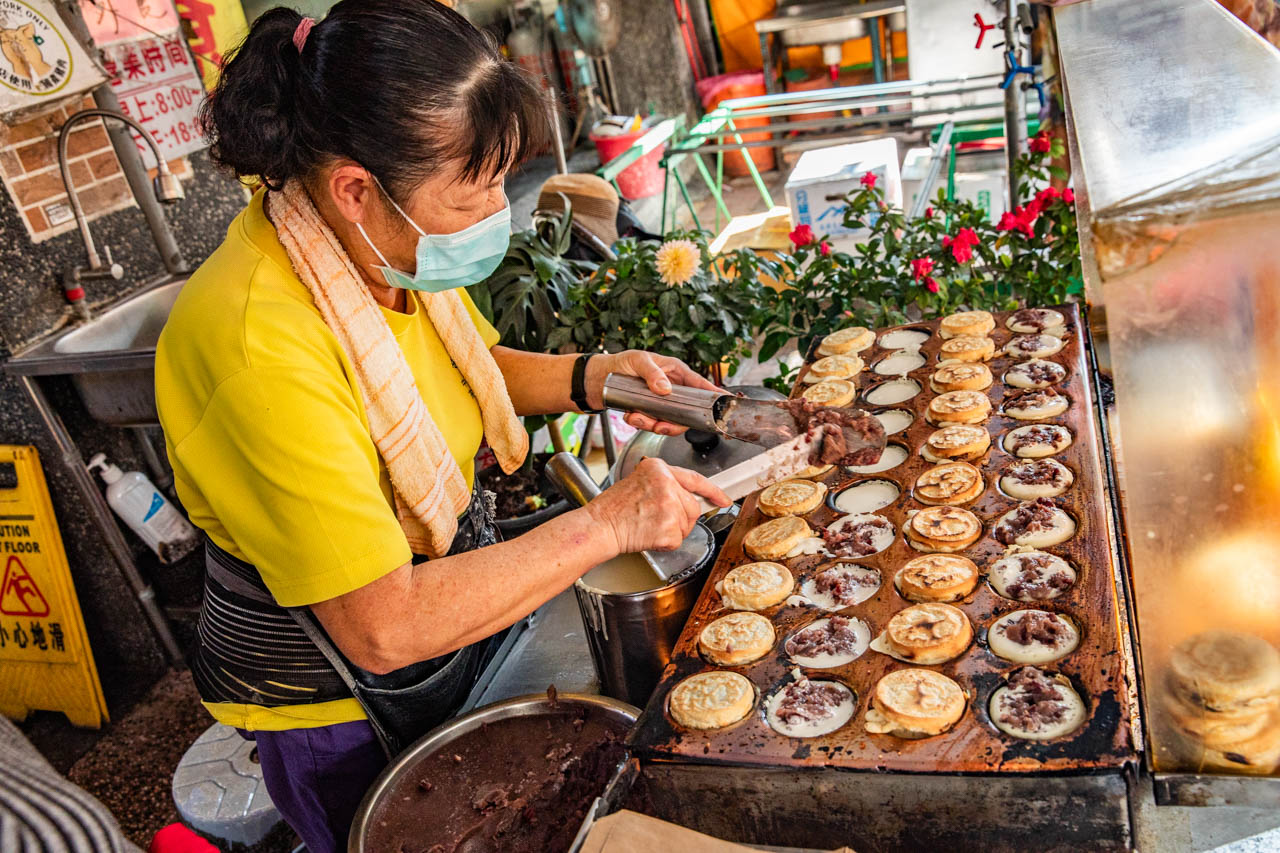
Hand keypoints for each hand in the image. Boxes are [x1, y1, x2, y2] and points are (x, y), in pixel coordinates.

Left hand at [585, 350, 722, 434]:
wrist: (599, 379)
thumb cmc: (621, 363)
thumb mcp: (638, 361)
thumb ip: (652, 373)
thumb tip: (666, 389)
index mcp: (677, 371)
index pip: (701, 385)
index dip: (714, 396)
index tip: (725, 404)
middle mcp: (674, 388)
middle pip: (688, 412)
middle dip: (673, 422)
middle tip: (659, 425)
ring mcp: (664, 402)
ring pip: (671, 422)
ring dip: (654, 424)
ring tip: (636, 417)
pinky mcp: (652, 412)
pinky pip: (655, 424)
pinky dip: (643, 424)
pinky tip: (631, 416)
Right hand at [585, 458, 730, 554]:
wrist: (600, 526)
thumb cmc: (615, 508)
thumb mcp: (640, 482)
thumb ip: (665, 484)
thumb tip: (690, 497)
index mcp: (658, 469)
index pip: (695, 479)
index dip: (712, 491)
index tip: (723, 498)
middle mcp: (666, 484)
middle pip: (692, 506)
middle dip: (681, 517)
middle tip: (656, 519)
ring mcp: (669, 506)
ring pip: (687, 524)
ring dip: (672, 530)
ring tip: (649, 525)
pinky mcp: (669, 528)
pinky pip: (678, 539)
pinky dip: (665, 543)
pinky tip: (648, 534)